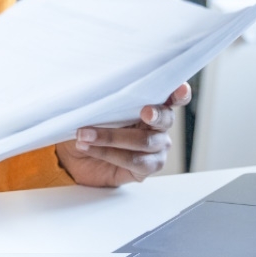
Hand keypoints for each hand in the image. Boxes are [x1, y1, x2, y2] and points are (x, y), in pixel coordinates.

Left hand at [55, 83, 190, 186]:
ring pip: (144, 141)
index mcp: (152, 104)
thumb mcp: (96, 107)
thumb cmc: (90, 124)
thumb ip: (109, 98)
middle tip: (144, 112)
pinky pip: (133, 161)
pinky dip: (108, 153)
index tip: (180, 89)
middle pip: (165, 119)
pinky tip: (90, 148)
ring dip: (111, 137)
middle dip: (155, 115)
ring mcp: (156, 148)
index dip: (180, 93)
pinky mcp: (146, 168)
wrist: (74, 154)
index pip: (174, 97)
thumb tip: (100, 88)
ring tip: (85, 135)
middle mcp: (159, 126)